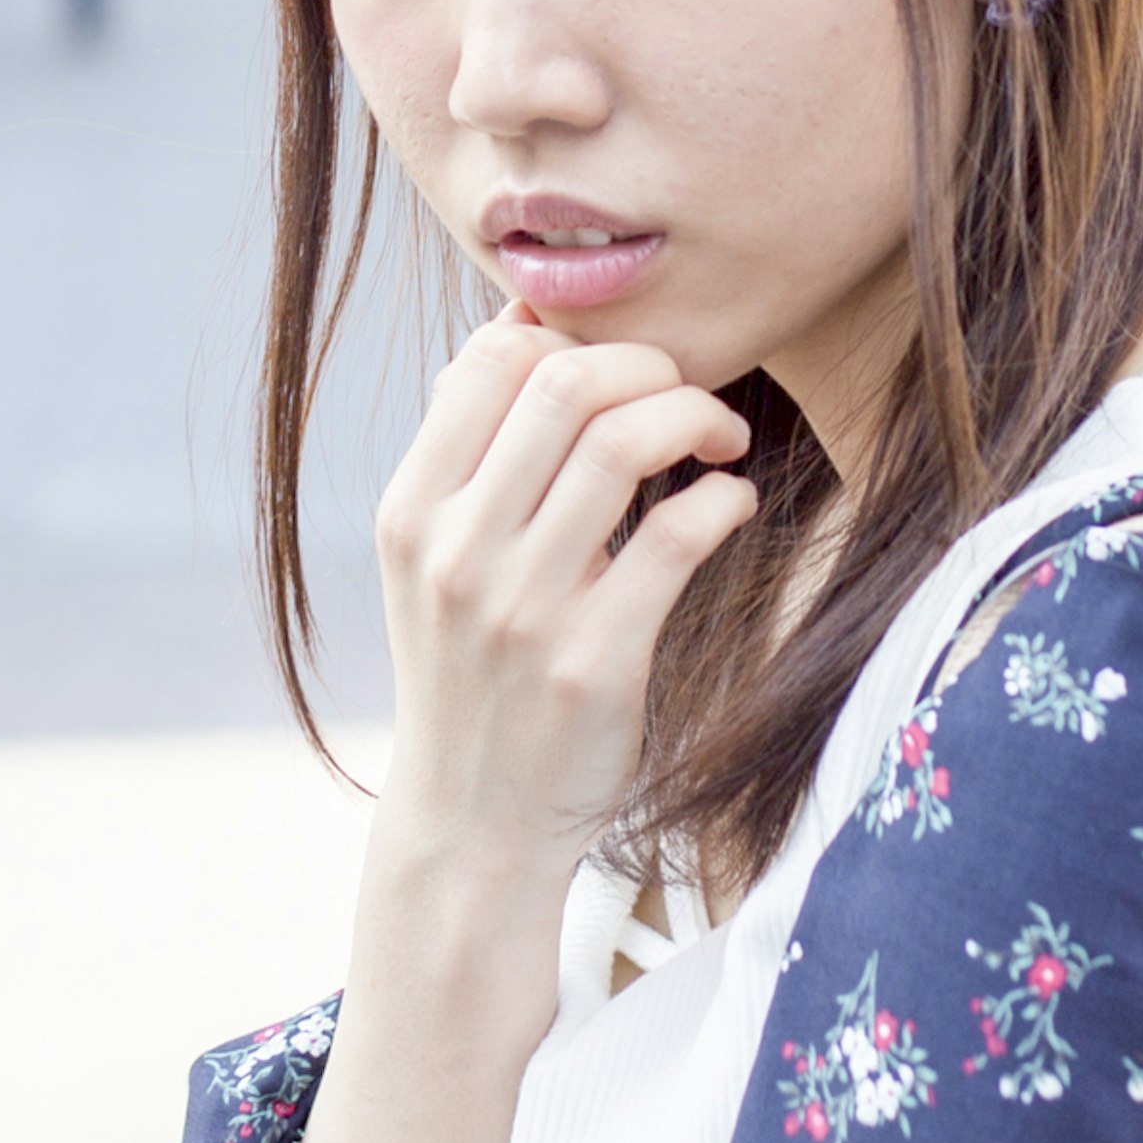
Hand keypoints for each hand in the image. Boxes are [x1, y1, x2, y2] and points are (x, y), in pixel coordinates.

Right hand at [370, 306, 757, 880]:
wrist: (473, 821)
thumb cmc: (473, 670)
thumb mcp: (433, 561)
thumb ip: (471, 454)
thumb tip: (524, 321)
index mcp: (411, 512)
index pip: (491, 360)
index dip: (573, 336)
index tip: (622, 369)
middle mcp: (456, 551)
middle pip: (564, 384)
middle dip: (650, 364)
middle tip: (688, 393)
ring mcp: (523, 607)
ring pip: (622, 444)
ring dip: (695, 415)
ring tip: (721, 437)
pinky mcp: (595, 660)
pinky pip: (677, 536)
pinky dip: (723, 496)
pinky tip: (731, 503)